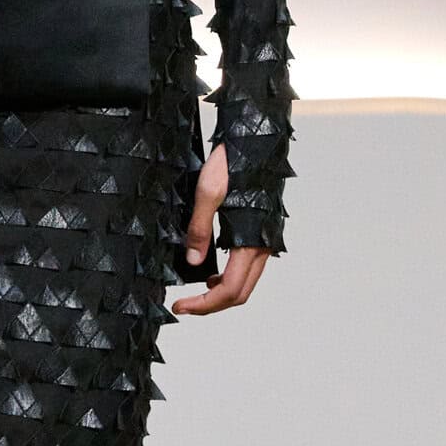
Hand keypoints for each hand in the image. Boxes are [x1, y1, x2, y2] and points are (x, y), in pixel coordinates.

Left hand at [171, 141, 276, 314]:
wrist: (256, 139)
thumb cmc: (235, 161)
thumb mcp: (208, 191)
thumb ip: (199, 229)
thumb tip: (193, 262)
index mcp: (251, 240)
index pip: (229, 289)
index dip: (204, 304)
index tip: (180, 306)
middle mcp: (263, 245)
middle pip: (240, 293)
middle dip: (211, 304)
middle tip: (185, 304)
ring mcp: (265, 240)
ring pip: (246, 282)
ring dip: (222, 292)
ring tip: (195, 289)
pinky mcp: (262, 232)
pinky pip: (249, 267)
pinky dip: (230, 276)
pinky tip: (212, 269)